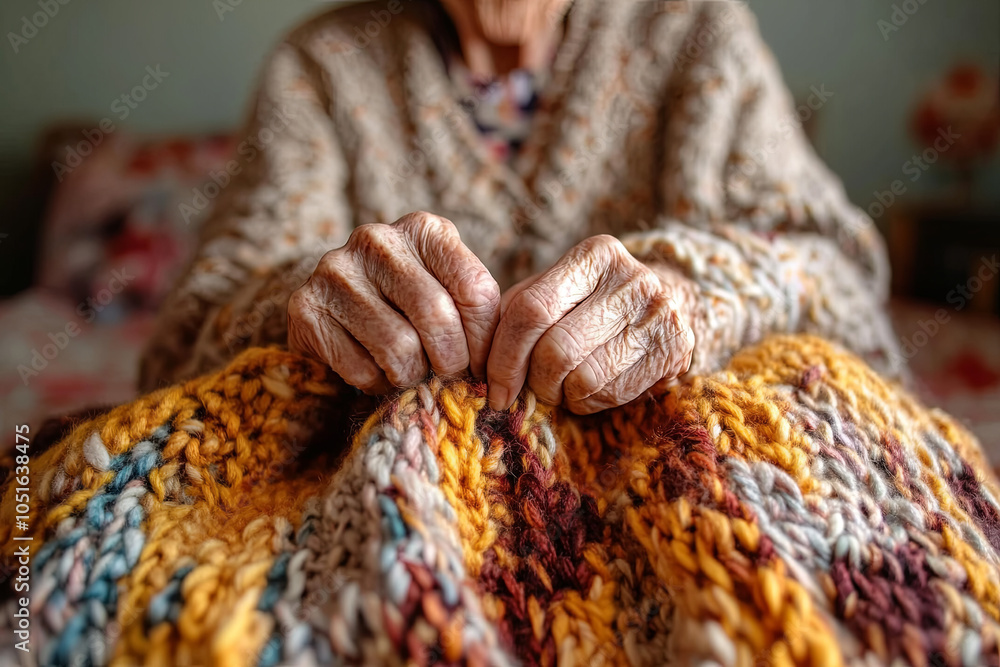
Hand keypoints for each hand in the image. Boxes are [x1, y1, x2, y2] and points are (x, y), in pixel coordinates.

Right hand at [288, 211, 500, 392]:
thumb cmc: (405, 303)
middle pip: (436, 316)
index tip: (482, 366)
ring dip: (411, 375)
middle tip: (448, 376)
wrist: (334, 307)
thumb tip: (497, 368)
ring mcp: (335, 270)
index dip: (485, 340)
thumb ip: (474, 311)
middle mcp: (377, 240)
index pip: (475, 290)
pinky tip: (373, 369)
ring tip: (409, 372)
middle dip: (451, 362)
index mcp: (423, 229)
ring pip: (398, 348)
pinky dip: (374, 383)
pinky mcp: (305, 307)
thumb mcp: (446, 289)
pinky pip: (359, 368)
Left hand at [486, 235, 694, 414]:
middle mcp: (632, 277)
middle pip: (557, 350)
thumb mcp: (553, 293)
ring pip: (584, 379)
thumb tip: (477, 361)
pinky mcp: (676, 348)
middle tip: (533, 390)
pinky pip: (613, 394)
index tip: (494, 388)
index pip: (531, 310)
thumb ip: (515, 315)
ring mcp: (660, 312)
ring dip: (563, 395)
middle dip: (535, 382)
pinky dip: (591, 402)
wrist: (669, 305)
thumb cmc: (589, 305)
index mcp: (594, 255)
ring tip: (564, 387)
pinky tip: (592, 389)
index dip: (504, 357)